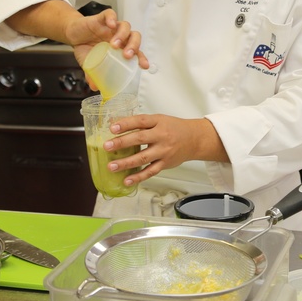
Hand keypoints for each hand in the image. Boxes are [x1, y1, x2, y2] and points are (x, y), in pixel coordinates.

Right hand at [64, 8, 147, 70]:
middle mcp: (119, 36)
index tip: (144, 66)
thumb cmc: (85, 48)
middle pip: (135, 37)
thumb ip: (92, 74)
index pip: (136, 52)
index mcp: (120, 48)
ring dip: (122, 35)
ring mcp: (111, 27)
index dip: (141, 58)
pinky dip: (112, 18)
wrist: (73, 34)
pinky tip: (110, 25)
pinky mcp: (102, 18)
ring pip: (126, 26)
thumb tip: (94, 88)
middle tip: (126, 55)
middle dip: (133, 46)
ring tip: (113, 44)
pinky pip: (110, 14)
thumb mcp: (88, 63)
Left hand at [102, 115, 228, 187]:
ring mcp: (164, 151)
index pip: (141, 121)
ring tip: (111, 166)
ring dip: (126, 163)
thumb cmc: (173, 128)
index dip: (126, 123)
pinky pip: (150, 171)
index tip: (112, 127)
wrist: (194, 139)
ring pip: (143, 158)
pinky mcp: (165, 164)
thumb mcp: (159, 120)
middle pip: (140, 139)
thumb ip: (141, 123)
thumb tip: (116, 123)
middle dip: (122, 143)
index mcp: (158, 122)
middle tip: (106, 146)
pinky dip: (138, 177)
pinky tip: (126, 180)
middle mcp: (161, 136)